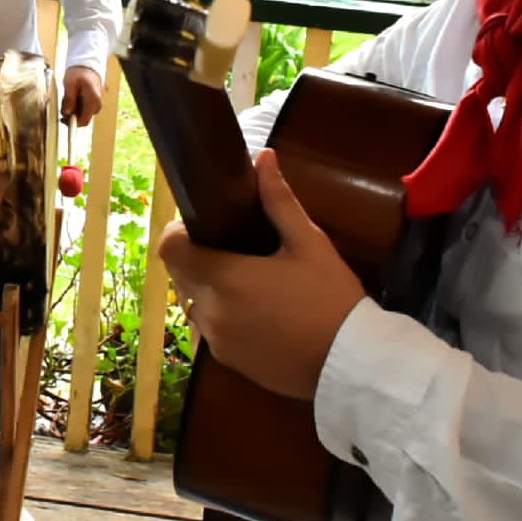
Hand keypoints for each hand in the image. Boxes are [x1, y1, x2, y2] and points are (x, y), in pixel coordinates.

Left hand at [61, 65, 103, 126]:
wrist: (87, 65)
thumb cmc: (79, 72)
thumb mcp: (70, 84)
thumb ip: (69, 99)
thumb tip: (66, 113)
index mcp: (93, 100)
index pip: (83, 121)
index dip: (72, 124)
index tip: (63, 120)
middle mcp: (97, 105)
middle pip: (82, 118)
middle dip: (71, 114)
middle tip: (63, 103)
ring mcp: (96, 104)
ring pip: (82, 114)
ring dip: (73, 109)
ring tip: (68, 96)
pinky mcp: (94, 103)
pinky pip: (83, 109)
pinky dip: (76, 106)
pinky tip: (73, 97)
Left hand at [161, 148, 364, 400]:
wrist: (352, 364)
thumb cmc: (332, 299)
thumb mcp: (309, 244)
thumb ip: (279, 201)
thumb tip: (264, 156)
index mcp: (225, 278)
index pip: (169, 249)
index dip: (179, 233)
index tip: (203, 225)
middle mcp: (210, 312)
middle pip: (180, 274)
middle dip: (197, 258)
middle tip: (234, 248)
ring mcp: (217, 341)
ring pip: (194, 303)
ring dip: (210, 289)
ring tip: (249, 281)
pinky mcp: (228, 362)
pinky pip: (211, 330)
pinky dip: (223, 316)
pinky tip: (257, 312)